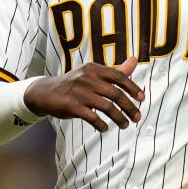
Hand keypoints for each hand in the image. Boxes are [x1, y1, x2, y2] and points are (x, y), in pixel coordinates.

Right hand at [24, 58, 144, 131]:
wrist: (45, 92)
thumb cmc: (75, 83)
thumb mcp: (92, 74)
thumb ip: (115, 71)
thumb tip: (135, 60)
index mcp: (94, 69)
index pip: (119, 76)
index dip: (133, 88)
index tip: (142, 98)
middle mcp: (87, 79)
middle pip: (116, 94)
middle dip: (130, 107)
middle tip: (137, 117)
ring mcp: (79, 93)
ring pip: (107, 107)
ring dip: (119, 118)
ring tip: (125, 125)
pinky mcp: (71, 106)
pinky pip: (92, 117)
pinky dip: (101, 124)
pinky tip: (105, 128)